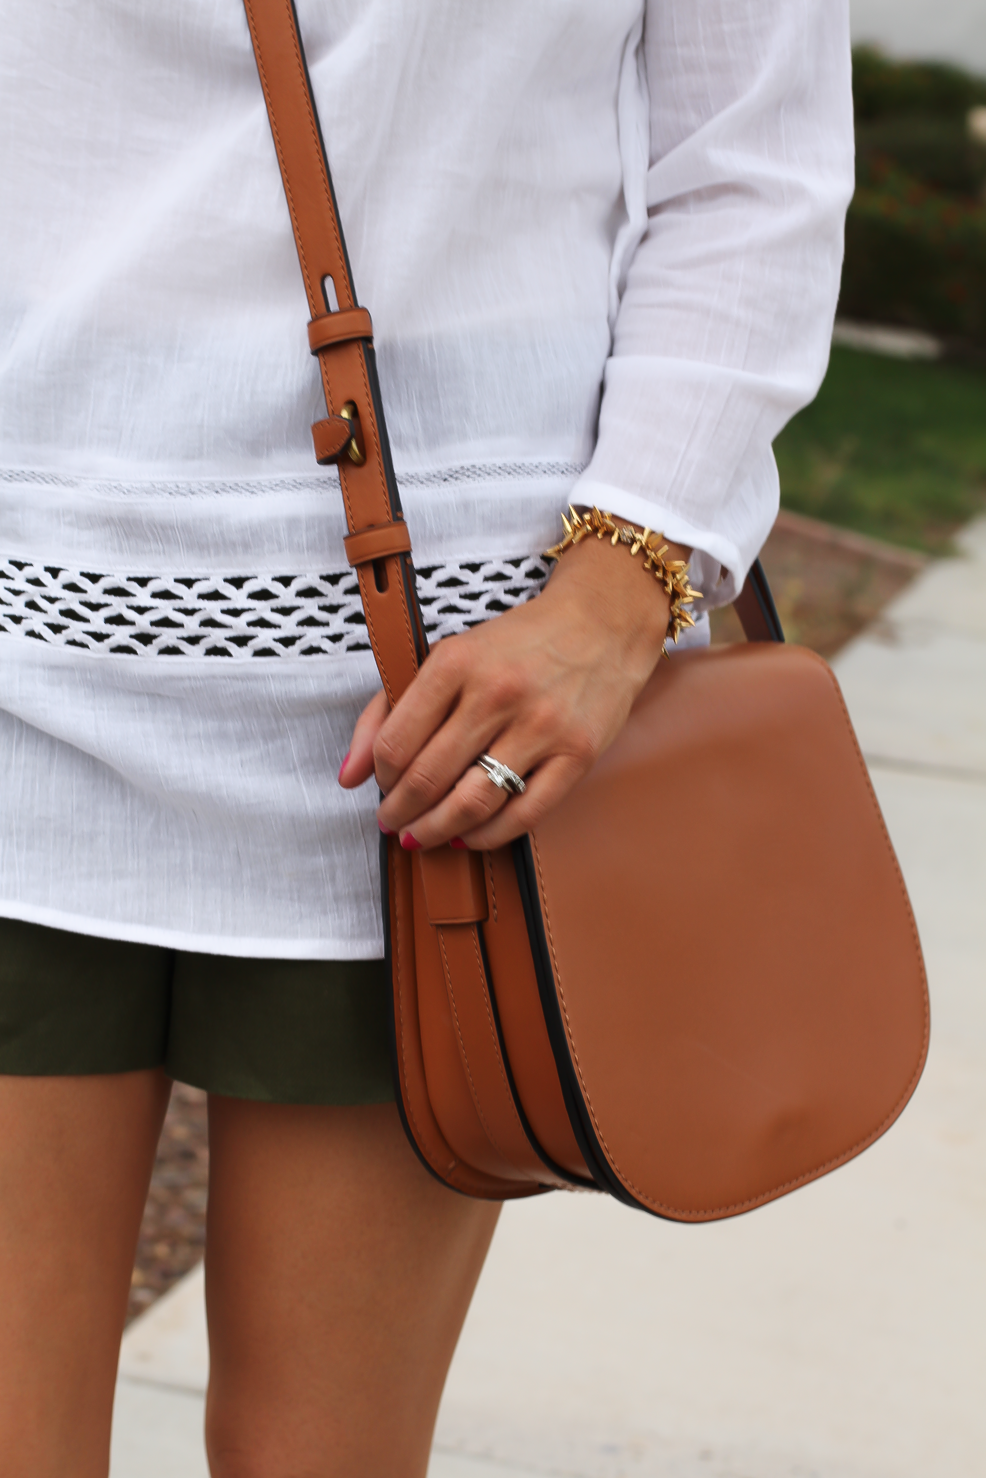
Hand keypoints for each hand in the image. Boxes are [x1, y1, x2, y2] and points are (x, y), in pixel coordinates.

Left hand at [339, 529, 688, 850]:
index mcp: (457, 662)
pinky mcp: (577, 754)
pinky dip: (487, 836)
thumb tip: (348, 776)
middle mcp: (498, 693)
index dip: (380, 777)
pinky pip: (523, 815)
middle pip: (428, 778)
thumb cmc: (518, 644)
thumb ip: (388, 709)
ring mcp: (541, 726)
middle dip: (400, 813)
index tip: (381, 786)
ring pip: (471, 803)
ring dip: (435, 831)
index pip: (396, 742)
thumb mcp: (448, 657)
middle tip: (393, 823)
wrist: (601, 622)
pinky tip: (468, 835)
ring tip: (422, 836)